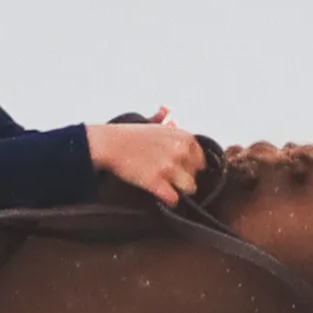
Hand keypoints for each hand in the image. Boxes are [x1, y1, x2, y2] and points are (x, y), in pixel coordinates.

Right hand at [87, 109, 206, 205]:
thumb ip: (165, 122)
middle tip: (174, 179)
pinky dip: (170, 200)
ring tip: (171, 189)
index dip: (193, 166)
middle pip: (196, 174)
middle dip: (187, 178)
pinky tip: (164, 197)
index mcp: (182, 137)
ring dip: (181, 190)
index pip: (201, 158)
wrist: (110, 144)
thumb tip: (167, 112)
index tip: (185, 169)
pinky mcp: (156, 182)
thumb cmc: (129, 135)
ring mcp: (169, 168)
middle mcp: (180, 151)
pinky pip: (174, 198)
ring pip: (190, 188)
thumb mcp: (152, 124)